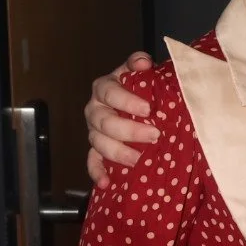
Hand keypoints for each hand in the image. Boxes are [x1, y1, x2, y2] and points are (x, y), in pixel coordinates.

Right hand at [85, 51, 157, 187]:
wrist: (141, 102)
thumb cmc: (143, 86)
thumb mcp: (142, 71)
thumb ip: (140, 64)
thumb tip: (142, 62)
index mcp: (104, 87)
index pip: (110, 92)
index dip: (127, 100)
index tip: (148, 108)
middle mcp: (95, 108)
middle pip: (104, 121)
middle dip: (129, 130)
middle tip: (154, 135)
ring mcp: (94, 130)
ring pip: (98, 142)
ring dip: (117, 152)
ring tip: (138, 160)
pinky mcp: (96, 149)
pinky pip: (91, 161)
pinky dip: (97, 172)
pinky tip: (106, 183)